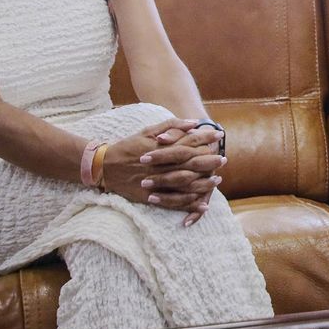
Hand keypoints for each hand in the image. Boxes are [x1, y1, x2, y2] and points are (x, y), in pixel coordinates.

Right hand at [97, 119, 221, 225]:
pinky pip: (173, 202)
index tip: (218, 136)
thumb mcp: (148, 131)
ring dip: (203, 183)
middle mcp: (160, 165)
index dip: (204, 138)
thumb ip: (171, 126)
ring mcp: (156, 182)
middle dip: (208, 161)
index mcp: (160, 148)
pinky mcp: (151, 196)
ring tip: (217, 180)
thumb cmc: (129, 146)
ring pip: (184, 184)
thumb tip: (193, 123)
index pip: (187, 142)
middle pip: (189, 163)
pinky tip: (203, 205)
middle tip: (223, 160)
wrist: (104, 166)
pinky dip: (189, 204)